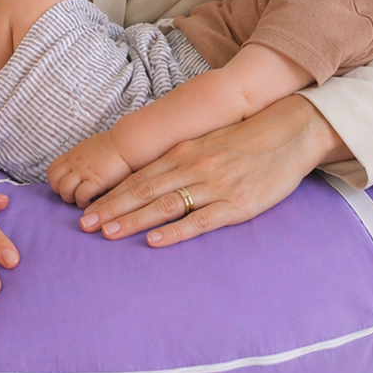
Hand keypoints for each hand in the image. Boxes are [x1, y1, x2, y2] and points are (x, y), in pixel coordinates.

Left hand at [47, 131, 133, 206]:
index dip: (55, 181)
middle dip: (60, 191)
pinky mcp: (96, 180)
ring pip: (64, 189)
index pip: (52, 169)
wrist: (128, 143)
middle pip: (54, 180)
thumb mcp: (90, 147)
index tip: (65, 185)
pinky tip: (90, 201)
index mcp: (73, 155)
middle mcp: (75, 163)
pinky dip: (82, 201)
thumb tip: (77, 166)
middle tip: (71, 195)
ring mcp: (84, 171)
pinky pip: (80, 195)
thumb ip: (80, 157)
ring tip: (80, 200)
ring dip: (70, 198)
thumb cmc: (114, 146)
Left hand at [78, 95, 347, 246]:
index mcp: (183, 153)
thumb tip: (146, 180)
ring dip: (133, 220)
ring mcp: (214, 186)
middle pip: (143, 192)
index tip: (85, 210)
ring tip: (108, 233)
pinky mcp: (236, 204)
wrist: (288, 131)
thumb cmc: (243, 140)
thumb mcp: (205, 144)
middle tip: (84, 226)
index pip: (138, 178)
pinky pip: (200, 220)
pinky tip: (155, 241)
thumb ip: (177, 161)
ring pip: (165, 205)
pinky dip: (175, 231)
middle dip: (111, 209)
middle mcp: (192, 167)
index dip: (110, 195)